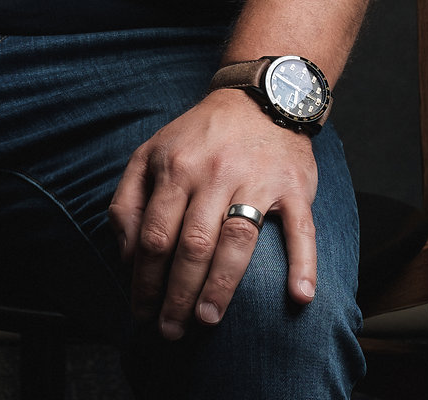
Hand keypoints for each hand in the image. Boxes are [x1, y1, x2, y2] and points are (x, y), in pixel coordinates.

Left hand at [108, 89, 317, 338]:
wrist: (258, 98)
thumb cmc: (199, 136)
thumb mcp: (150, 152)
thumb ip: (129, 200)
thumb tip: (125, 255)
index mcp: (176, 167)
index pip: (155, 234)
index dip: (145, 279)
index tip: (140, 311)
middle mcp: (214, 173)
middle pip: (192, 244)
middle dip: (177, 294)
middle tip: (170, 330)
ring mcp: (257, 180)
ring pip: (237, 240)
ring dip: (222, 286)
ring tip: (207, 320)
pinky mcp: (293, 187)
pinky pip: (301, 229)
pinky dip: (302, 263)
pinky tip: (299, 296)